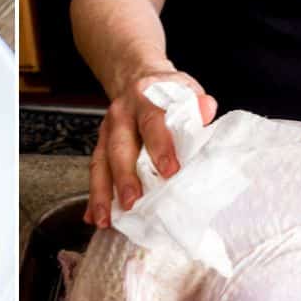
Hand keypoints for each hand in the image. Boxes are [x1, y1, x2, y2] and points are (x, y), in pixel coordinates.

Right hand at [86, 67, 216, 227]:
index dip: (160, 146)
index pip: (152, 121)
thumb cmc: (164, 93)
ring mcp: (106, 133)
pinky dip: (94, 198)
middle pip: (119, 147)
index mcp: (144, 97)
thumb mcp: (183, 89)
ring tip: (106, 220)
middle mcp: (121, 115)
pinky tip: (94, 217)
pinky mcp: (100, 148)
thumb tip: (207, 109)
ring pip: (101, 164)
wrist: (137, 80)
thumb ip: (195, 103)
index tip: (170, 171)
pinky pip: (95, 174)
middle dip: (125, 178)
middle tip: (132, 203)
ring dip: (102, 194)